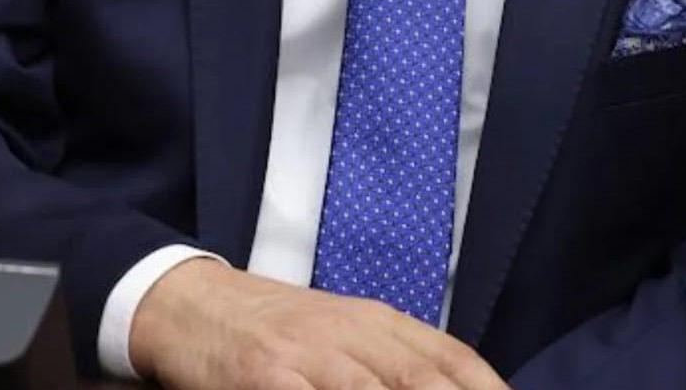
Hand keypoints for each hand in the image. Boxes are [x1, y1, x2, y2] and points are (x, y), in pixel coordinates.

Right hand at [129, 258, 510, 389]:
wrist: (196, 304)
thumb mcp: (345, 332)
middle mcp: (352, 334)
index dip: (489, 389)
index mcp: (378, 322)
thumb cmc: (281, 330)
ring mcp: (309, 355)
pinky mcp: (266, 377)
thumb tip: (458, 385)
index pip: (452, 359)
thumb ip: (397, 361)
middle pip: (423, 380)